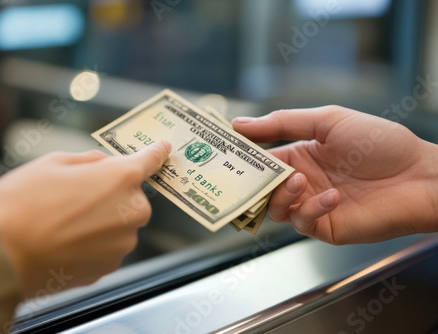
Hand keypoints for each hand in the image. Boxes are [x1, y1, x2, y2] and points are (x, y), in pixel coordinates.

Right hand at [0, 141, 170, 296]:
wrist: (1, 257)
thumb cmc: (22, 204)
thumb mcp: (52, 163)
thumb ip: (89, 161)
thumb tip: (105, 164)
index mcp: (121, 179)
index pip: (149, 160)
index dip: (156, 153)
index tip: (164, 148)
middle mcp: (131, 212)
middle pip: (130, 197)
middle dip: (110, 193)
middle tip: (75, 195)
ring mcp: (122, 244)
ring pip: (118, 224)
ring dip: (100, 220)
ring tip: (62, 222)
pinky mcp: (109, 267)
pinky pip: (106, 246)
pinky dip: (91, 243)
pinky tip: (64, 242)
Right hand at [233, 106, 437, 243]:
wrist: (419, 176)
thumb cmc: (380, 143)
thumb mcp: (328, 121)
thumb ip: (283, 122)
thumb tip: (240, 124)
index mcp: (299, 154)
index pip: (259, 158)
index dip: (240, 156)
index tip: (220, 152)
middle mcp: (301, 180)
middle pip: (260, 187)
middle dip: (252, 182)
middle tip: (246, 175)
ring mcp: (311, 204)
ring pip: (274, 209)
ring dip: (281, 195)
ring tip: (300, 180)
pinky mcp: (324, 225)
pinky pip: (302, 222)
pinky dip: (311, 209)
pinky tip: (332, 196)